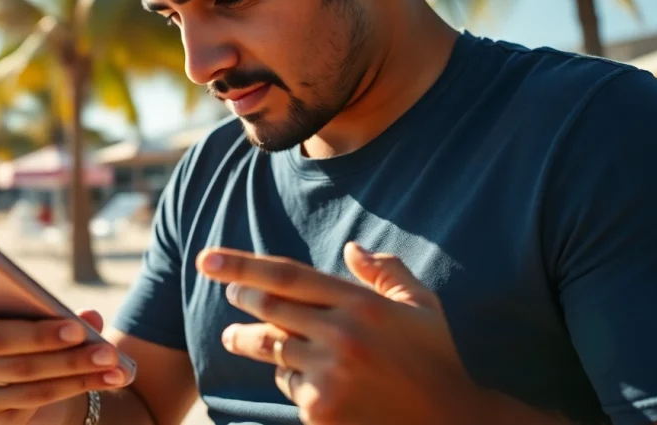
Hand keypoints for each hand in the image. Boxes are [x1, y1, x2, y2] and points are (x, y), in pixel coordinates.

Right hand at [0, 310, 132, 424]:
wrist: (23, 366)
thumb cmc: (27, 329)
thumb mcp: (41, 315)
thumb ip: (63, 313)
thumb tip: (90, 317)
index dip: (38, 333)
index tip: (77, 328)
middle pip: (18, 363)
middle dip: (68, 357)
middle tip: (108, 352)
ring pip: (33, 384)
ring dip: (80, 375)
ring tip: (115, 367)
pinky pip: (38, 401)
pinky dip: (76, 386)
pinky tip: (107, 378)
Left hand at [197, 242, 486, 424]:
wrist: (449, 423)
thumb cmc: (437, 360)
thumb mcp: (422, 307)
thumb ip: (387, 272)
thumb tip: (352, 249)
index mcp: (363, 305)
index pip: (287, 276)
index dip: (242, 265)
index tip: (207, 259)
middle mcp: (342, 337)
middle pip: (269, 308)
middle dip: (241, 295)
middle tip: (229, 291)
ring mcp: (330, 376)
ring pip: (272, 349)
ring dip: (248, 340)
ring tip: (234, 336)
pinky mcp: (322, 411)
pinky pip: (290, 385)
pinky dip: (290, 378)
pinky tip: (302, 378)